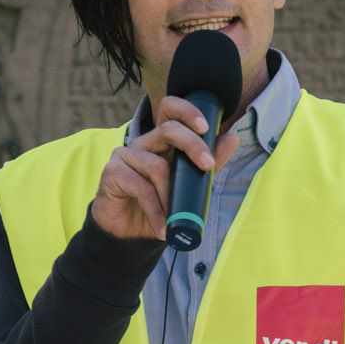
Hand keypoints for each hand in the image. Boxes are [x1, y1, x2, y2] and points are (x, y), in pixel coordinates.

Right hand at [89, 93, 239, 240]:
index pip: (170, 110)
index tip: (206, 128)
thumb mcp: (188, 184)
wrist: (130, 233)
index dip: (187, 111)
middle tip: (208, 166)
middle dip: (193, 145)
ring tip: (177, 218)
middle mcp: (143, 143)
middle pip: (168, 130)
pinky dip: (155, 209)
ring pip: (157, 165)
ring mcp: (125, 155)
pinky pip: (141, 187)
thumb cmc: (159, 205)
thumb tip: (232, 139)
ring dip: (171, 195)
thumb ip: (208, 163)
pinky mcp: (112, 172)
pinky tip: (161, 225)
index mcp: (161, 141)